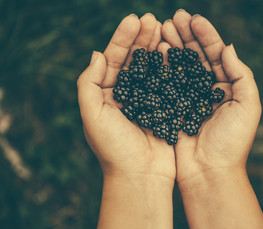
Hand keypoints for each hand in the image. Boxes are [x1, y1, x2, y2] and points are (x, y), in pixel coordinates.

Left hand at [77, 13, 174, 182]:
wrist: (140, 176)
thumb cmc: (113, 148)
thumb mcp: (92, 115)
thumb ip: (89, 83)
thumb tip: (96, 53)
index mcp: (106, 94)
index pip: (112, 59)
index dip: (122, 38)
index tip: (134, 19)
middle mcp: (125, 94)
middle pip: (133, 60)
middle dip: (141, 38)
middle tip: (152, 18)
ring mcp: (146, 100)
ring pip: (151, 68)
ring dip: (155, 47)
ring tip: (163, 27)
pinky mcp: (164, 108)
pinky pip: (166, 82)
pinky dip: (169, 66)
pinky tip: (173, 51)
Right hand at [161, 10, 261, 184]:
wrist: (209, 172)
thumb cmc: (232, 142)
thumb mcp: (248, 106)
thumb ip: (242, 74)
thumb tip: (228, 47)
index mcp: (228, 87)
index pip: (216, 54)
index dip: (206, 34)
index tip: (193, 18)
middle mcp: (207, 89)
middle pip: (196, 56)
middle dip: (186, 35)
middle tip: (174, 17)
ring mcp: (188, 97)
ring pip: (180, 65)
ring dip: (173, 45)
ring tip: (163, 27)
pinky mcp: (173, 107)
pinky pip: (167, 82)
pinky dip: (162, 66)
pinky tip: (157, 51)